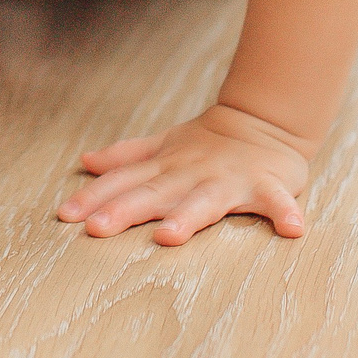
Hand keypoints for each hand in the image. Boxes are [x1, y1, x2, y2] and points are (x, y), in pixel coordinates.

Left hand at [56, 103, 311, 245]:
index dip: (94, 197)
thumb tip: (86, 161)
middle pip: (154, 194)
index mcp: (166, 167)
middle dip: (125, 210)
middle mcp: (192, 174)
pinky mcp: (267, 185)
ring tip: (170, 236)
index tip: (66, 215)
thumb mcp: (163, 146)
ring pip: (205, 200)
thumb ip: (126, 157)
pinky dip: (284, 213)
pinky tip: (292, 229)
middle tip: (96, 228)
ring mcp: (228, 180)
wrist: (264, 121)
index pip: (124, 182)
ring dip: (188, 216)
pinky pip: (277, 201)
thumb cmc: (207, 145)